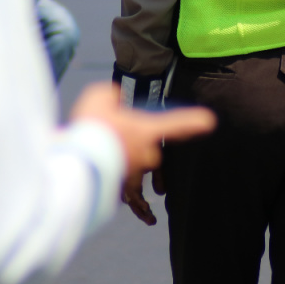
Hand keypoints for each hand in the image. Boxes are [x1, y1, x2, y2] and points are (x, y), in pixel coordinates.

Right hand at [70, 83, 215, 222]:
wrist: (74, 161)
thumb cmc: (92, 127)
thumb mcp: (100, 97)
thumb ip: (111, 97)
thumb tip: (113, 101)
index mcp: (147, 131)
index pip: (174, 125)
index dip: (191, 122)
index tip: (210, 121)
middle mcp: (147, 154)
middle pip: (147, 146)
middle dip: (131, 139)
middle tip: (109, 131)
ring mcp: (134, 171)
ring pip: (131, 162)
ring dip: (116, 154)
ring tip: (98, 148)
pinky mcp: (118, 186)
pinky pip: (118, 177)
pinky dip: (105, 168)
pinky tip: (92, 161)